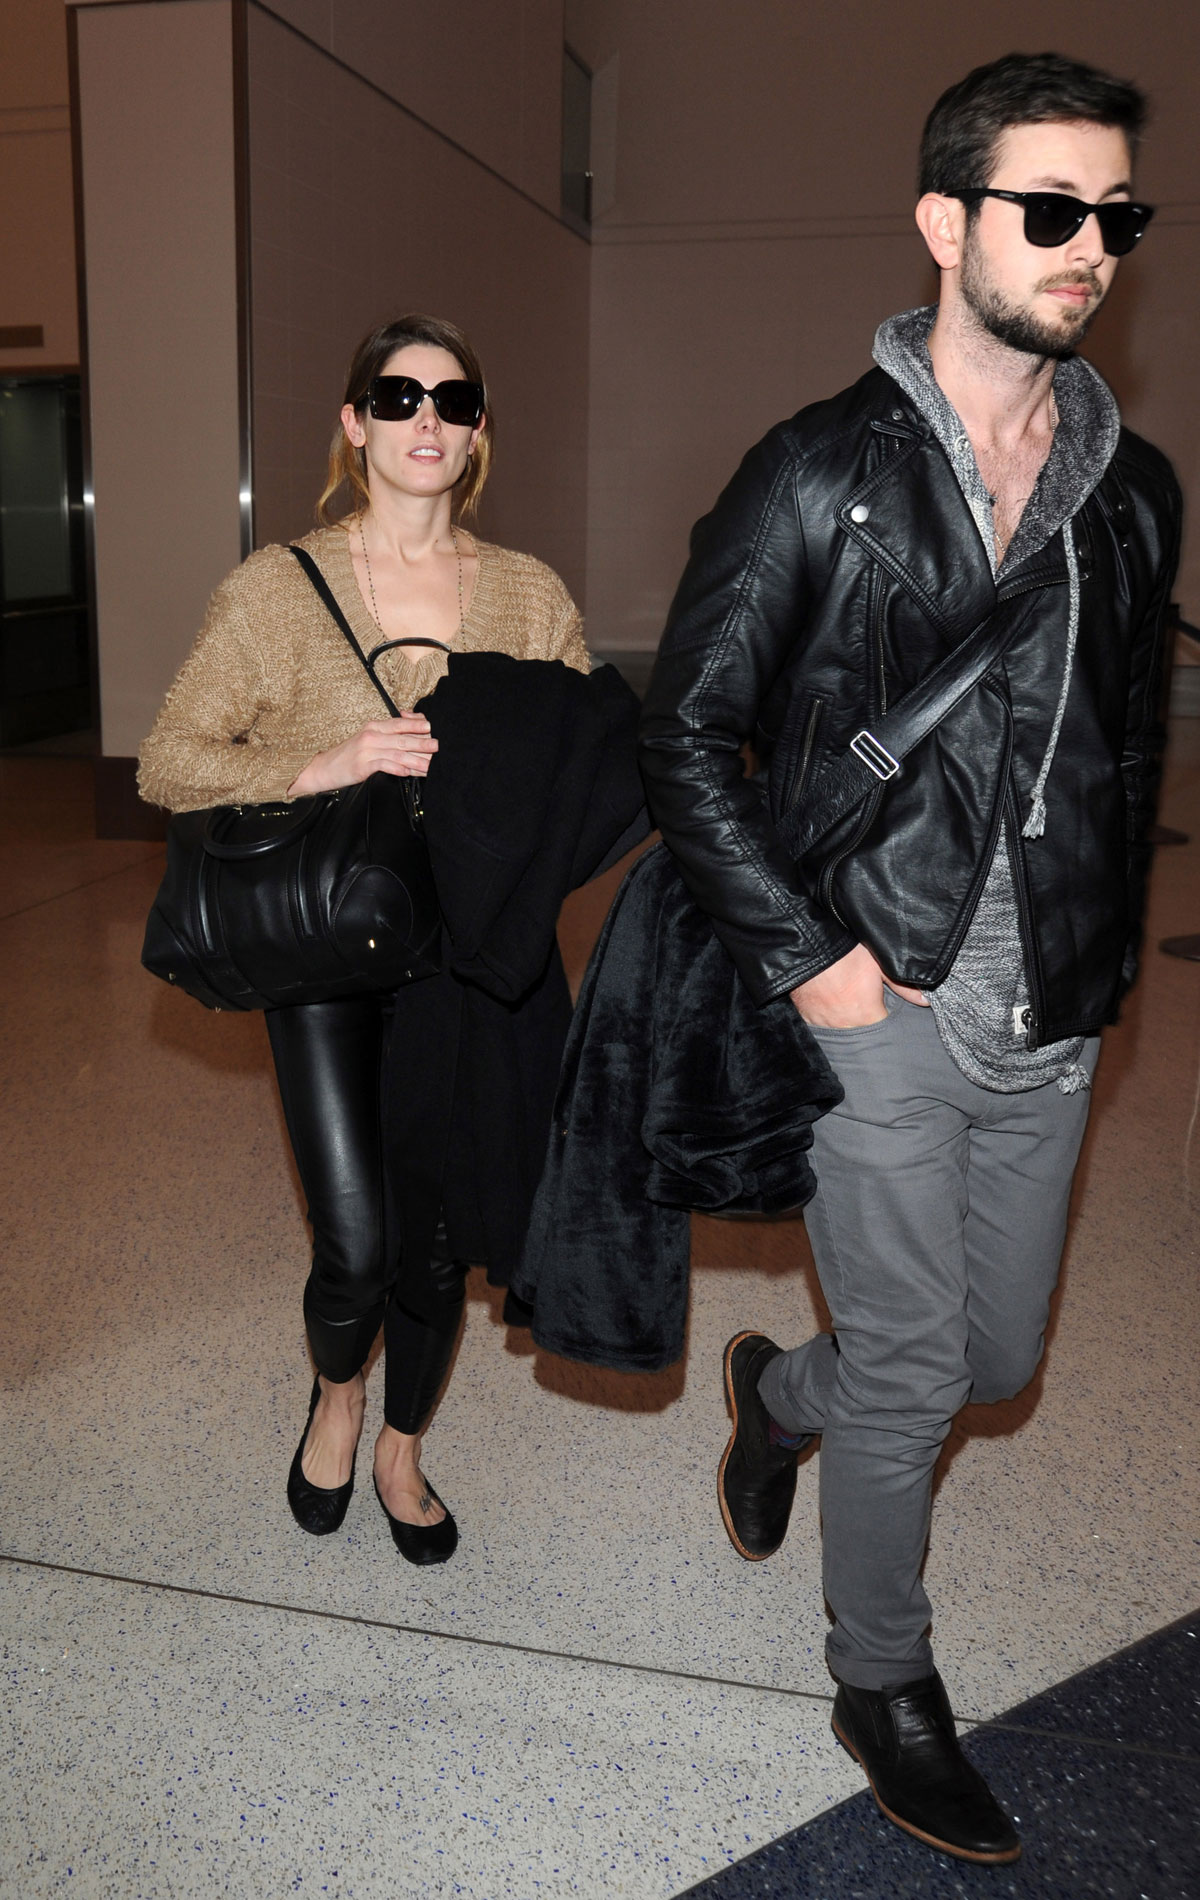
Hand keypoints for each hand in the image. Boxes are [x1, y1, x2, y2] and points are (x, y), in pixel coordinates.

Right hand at [287, 714, 436, 796]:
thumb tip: (411, 729)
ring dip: (415, 759)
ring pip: (397, 752)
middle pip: (402, 737)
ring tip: (429, 764)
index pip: (400, 723)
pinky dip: (398, 768)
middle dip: (422, 742)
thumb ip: (388, 734)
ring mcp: (366, 750)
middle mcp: (371, 735)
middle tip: (438, 746)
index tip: (433, 728)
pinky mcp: (362, 765)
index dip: (418, 725)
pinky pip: (384, 765)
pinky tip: (408, 772)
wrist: (324, 767)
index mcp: (375, 726)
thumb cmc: (349, 755)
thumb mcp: (369, 739)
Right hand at [790, 943, 893, 1027]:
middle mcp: (844, 1024)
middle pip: (861, 1032)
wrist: (810, 946)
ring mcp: (823, 1023)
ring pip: (839, 1029)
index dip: (884, 1018)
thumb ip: (903, 986)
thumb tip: (925, 1001)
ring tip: (845, 1001)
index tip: (883, 1009)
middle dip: (865, 1021)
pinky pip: (820, 1024)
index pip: (883, 1030)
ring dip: (844, 1020)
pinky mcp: (807, 1017)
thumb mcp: (879, 965)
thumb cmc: (846, 953)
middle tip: (863, 1002)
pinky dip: (825, 1016)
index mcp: (866, 1015)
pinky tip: (828, 1002)